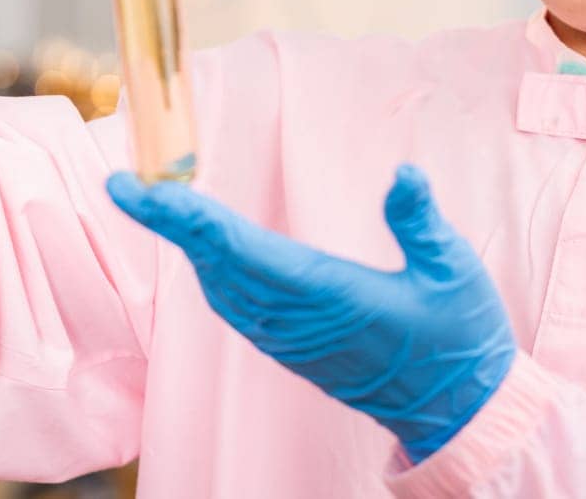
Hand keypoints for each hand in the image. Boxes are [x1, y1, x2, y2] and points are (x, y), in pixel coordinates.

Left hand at [107, 165, 515, 462]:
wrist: (460, 412)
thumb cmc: (461, 338)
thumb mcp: (455, 272)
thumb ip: (421, 222)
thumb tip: (404, 173)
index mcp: (332, 297)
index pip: (242, 251)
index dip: (189, 220)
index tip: (144, 191)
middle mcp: (299, 320)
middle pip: (216, 264)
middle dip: (168, 223)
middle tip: (124, 183)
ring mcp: (292, 339)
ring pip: (220, 288)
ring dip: (185, 246)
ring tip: (154, 203)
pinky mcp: (294, 348)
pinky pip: (236, 307)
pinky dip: (210, 271)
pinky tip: (202, 249)